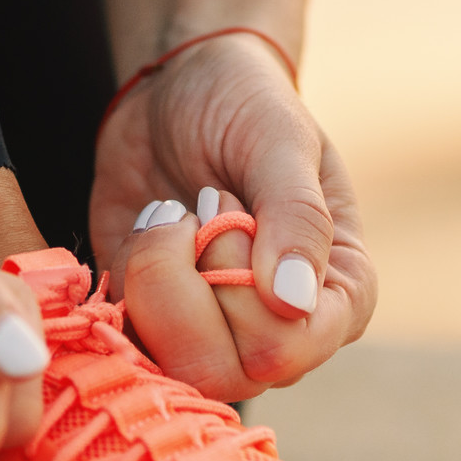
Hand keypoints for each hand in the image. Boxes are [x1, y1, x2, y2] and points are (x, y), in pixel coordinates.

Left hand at [89, 32, 375, 401]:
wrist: (181, 88)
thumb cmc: (247, 106)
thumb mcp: (281, 139)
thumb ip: (297, 215)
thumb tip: (294, 303)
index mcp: (339, 297)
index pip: (286, 349)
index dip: (238, 286)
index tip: (227, 206)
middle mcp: (283, 333)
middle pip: (221, 371)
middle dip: (183, 280)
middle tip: (190, 210)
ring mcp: (216, 336)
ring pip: (165, 366)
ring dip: (148, 276)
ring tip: (168, 215)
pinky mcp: (155, 325)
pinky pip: (122, 340)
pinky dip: (121, 279)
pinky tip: (148, 229)